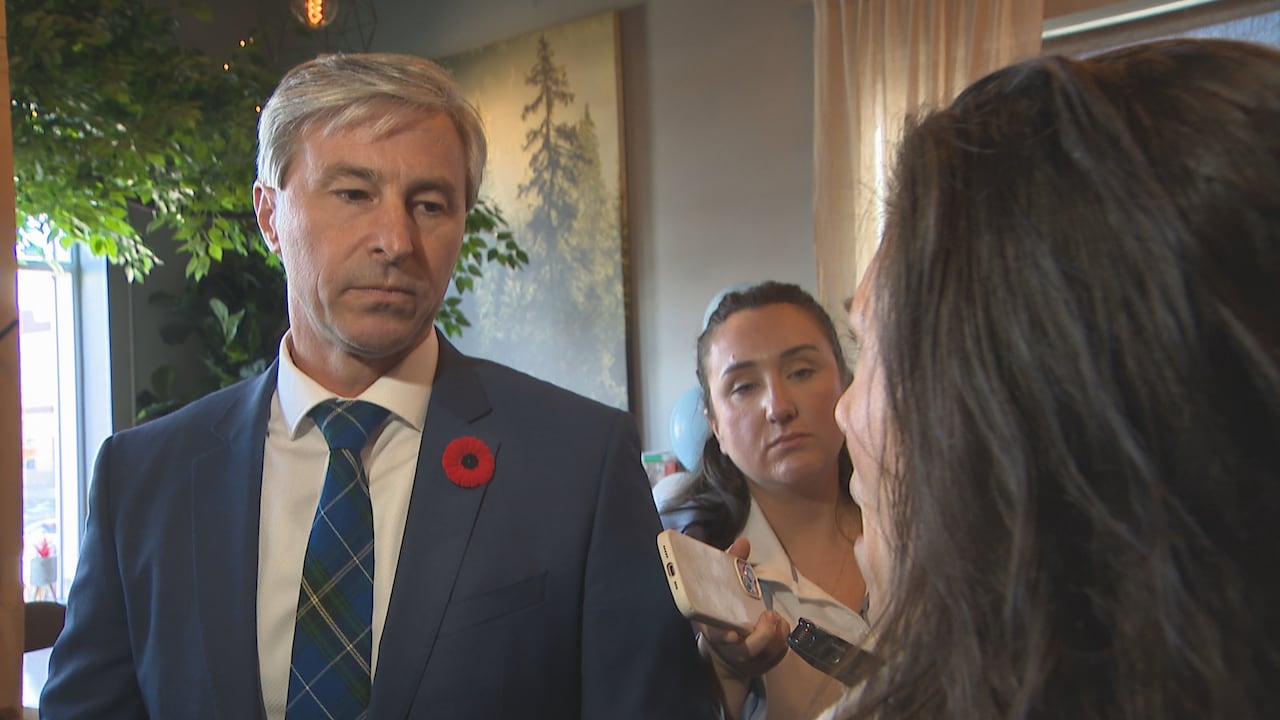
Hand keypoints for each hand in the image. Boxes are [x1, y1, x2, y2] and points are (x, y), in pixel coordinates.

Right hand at [695, 537, 789, 679]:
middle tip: (768, 615)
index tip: (733, 634)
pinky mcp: (761, 659)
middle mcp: (728, 645)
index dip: (722, 636)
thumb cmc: (722, 606)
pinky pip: (776, 653)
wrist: (725, 642)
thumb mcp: (721, 585)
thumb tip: (743, 541)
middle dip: (761, 635)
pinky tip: (780, 623)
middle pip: (745, 650)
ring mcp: (745, 654)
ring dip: (774, 635)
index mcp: (712, 627)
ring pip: (763, 652)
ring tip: (776, 616)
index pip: (714, 634)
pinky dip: (781, 636)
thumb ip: (731, 563)